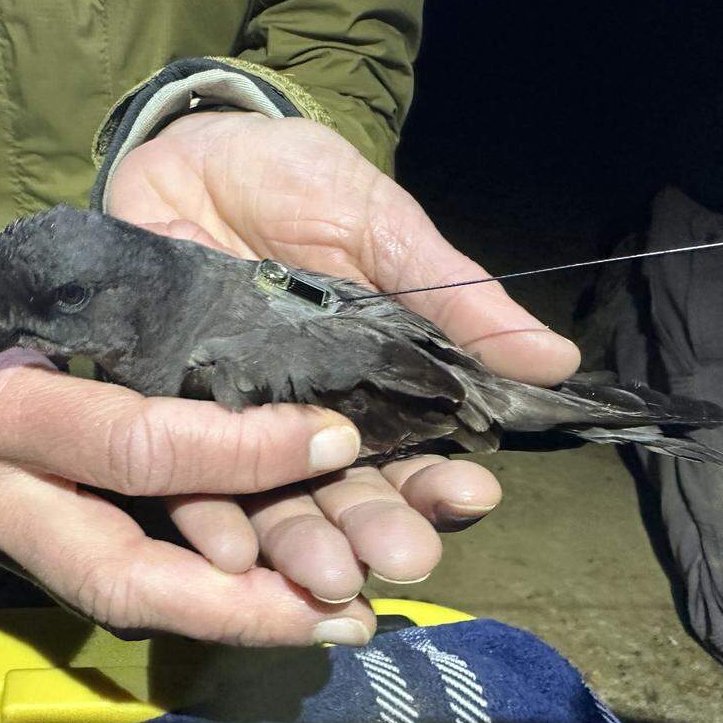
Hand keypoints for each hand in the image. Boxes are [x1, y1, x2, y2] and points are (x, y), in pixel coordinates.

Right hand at [0, 248, 379, 645]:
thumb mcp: (40, 282)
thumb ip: (134, 311)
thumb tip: (263, 342)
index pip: (132, 444)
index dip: (239, 450)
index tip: (333, 440)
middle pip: (120, 577)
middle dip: (241, 604)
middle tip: (346, 609)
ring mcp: (5, 544)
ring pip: (122, 605)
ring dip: (234, 621)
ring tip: (333, 621)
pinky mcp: (27, 561)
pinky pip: (117, 592)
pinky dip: (199, 604)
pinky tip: (275, 604)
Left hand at [106, 112, 581, 603]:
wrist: (188, 149)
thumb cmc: (296, 182)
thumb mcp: (381, 226)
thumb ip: (453, 297)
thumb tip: (557, 361)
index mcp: (371, 383)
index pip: (416, 454)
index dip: (441, 481)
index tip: (470, 495)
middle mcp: (305, 417)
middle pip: (345, 494)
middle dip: (376, 530)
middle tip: (398, 560)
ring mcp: (233, 421)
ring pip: (272, 500)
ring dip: (299, 544)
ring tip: (324, 573)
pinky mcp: (165, 412)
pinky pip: (184, 475)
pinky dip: (207, 516)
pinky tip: (228, 550)